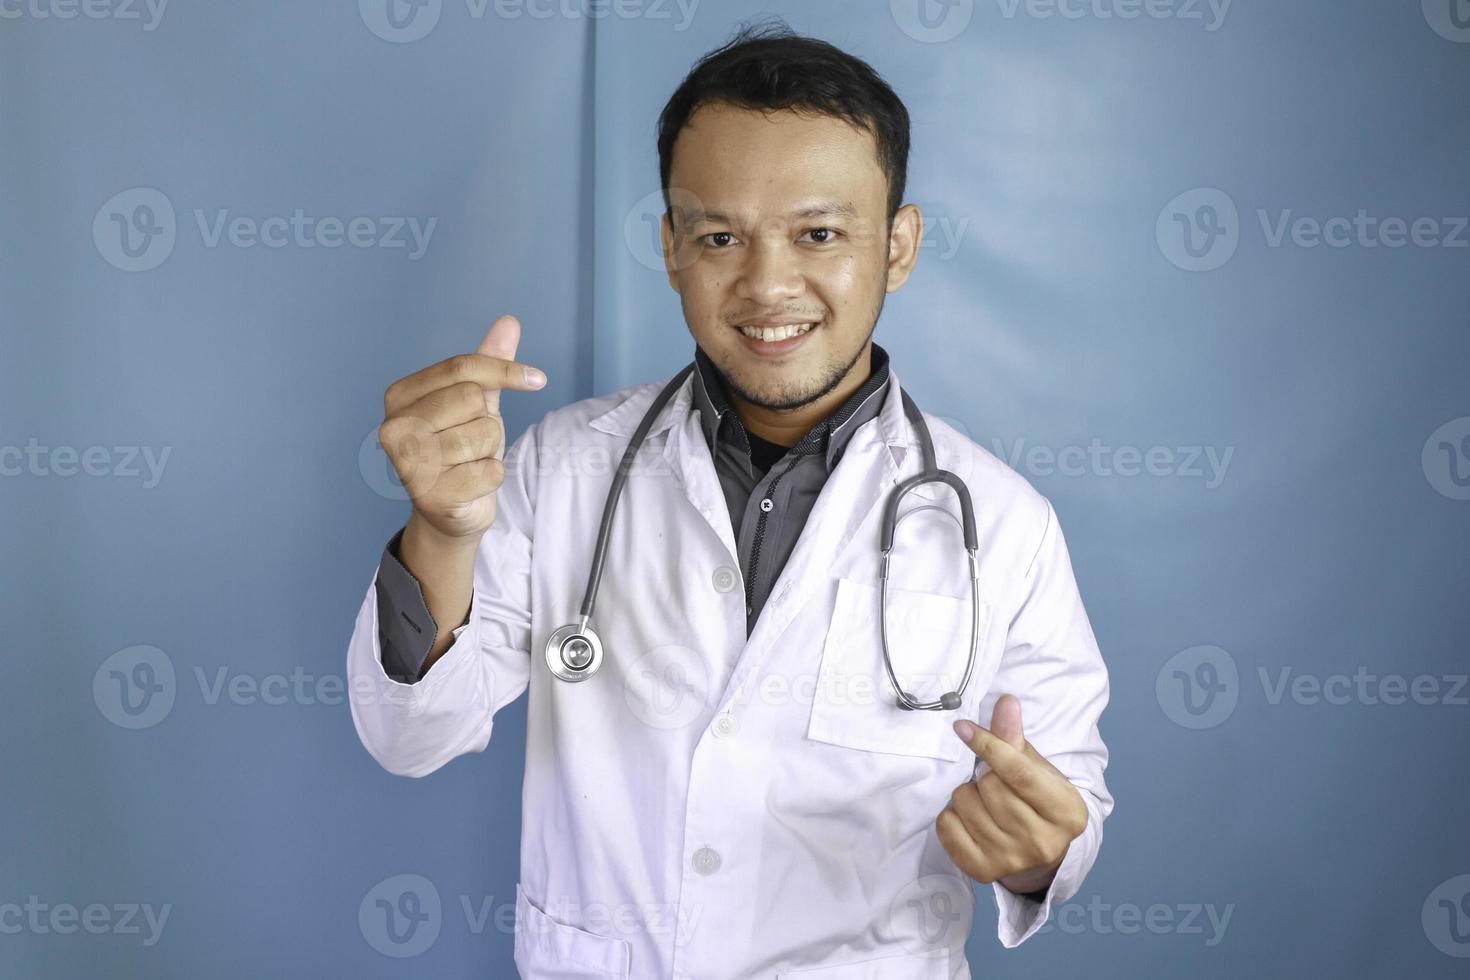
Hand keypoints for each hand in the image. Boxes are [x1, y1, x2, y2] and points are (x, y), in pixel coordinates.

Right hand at [378, 314, 546, 541]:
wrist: (451, 512)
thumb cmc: (461, 449)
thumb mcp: (478, 402)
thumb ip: (489, 363)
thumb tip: (509, 322)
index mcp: (400, 395)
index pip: (462, 367)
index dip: (506, 370)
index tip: (537, 379)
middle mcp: (395, 426)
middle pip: (473, 398)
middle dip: (487, 420)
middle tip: (472, 441)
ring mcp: (408, 462)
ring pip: (483, 434)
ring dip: (489, 450)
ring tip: (469, 462)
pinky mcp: (430, 495)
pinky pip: (490, 471)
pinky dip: (492, 477)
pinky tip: (471, 484)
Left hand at [936, 693, 1088, 894]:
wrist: (1039, 853)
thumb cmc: (1037, 801)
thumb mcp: (1037, 769)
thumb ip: (1016, 738)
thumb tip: (1006, 702)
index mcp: (1067, 813)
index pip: (1019, 772)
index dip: (988, 745)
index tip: (963, 728)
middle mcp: (1043, 843)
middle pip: (990, 786)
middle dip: (984, 774)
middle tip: (992, 781)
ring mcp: (1013, 861)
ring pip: (965, 803)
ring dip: (967, 793)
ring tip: (984, 801)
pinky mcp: (983, 872)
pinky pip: (947, 827)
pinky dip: (951, 815)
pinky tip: (970, 818)